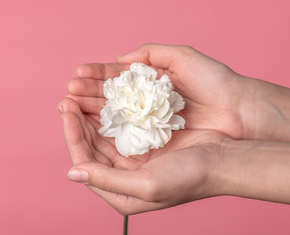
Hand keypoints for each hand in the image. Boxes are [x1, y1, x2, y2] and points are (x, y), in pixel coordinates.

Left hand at [58, 98, 230, 214]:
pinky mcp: (146, 143)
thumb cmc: (189, 177)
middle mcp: (124, 177)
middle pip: (91, 147)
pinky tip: (103, 100)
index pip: (85, 162)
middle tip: (68, 98)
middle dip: (78, 123)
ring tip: (79, 96)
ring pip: (103, 135)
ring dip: (91, 116)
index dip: (72, 136)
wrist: (223, 161)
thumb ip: (107, 180)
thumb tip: (72, 172)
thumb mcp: (146, 185)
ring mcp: (135, 159)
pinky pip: (121, 127)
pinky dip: (110, 113)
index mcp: (121, 193)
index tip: (66, 110)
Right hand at [66, 44, 245, 139]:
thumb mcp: (181, 57)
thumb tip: (119, 60)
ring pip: (114, 118)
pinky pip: (126, 136)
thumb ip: (150, 54)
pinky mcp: (154, 143)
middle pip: (110, 100)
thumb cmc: (213, 81)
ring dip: (91, 112)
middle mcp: (146, 105)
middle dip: (87, 95)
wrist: (238, 110)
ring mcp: (149, 124)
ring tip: (71, 105)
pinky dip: (107, 131)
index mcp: (150, 84)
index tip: (77, 76)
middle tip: (68, 93)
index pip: (116, 80)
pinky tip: (90, 125)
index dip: (96, 77)